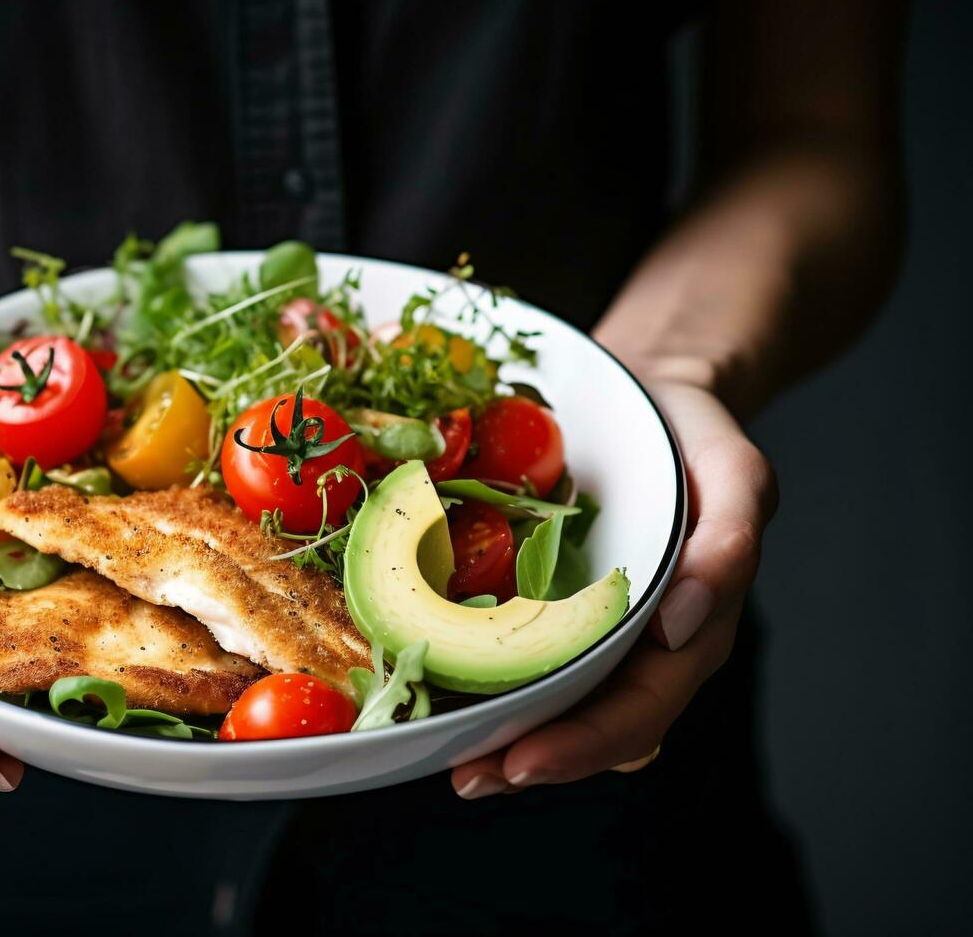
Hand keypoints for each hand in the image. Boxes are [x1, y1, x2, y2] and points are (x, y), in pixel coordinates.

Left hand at [450, 376, 775, 797]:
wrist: (652, 395)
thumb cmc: (693, 438)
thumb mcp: (735, 472)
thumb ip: (731, 543)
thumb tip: (683, 627)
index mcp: (689, 630)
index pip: (639, 711)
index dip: (583, 745)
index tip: (522, 763)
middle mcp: (638, 644)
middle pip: (591, 728)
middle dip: (532, 760)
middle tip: (469, 776)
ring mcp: (592, 626)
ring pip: (554, 704)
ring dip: (502, 736)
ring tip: (445, 753)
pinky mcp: (547, 600)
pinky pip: (519, 651)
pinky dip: (482, 675)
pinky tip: (436, 685)